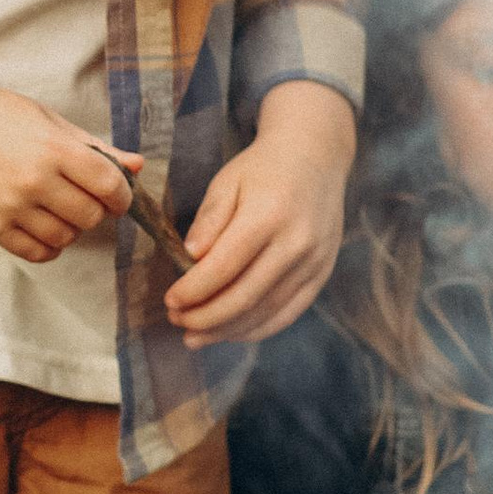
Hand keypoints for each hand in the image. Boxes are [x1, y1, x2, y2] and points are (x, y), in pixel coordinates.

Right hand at [0, 45, 133, 262]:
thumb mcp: (46, 120)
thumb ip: (93, 146)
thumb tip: (137, 166)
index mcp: (53, 148)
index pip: (109, 185)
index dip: (121, 195)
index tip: (115, 194)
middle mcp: (34, 180)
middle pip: (91, 216)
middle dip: (95, 210)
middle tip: (82, 197)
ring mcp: (11, 206)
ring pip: (66, 237)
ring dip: (71, 227)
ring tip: (57, 209)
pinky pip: (36, 252)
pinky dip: (49, 245)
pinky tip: (42, 226)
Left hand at [165, 85, 354, 343]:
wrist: (315, 157)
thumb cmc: (262, 168)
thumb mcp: (227, 181)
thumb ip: (209, 220)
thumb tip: (189, 257)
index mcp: (268, 215)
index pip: (224, 266)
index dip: (194, 290)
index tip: (170, 301)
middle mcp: (296, 243)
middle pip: (246, 296)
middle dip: (206, 317)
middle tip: (176, 322)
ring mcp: (315, 262)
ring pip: (267, 311)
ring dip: (227, 330)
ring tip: (195, 336)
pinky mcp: (323, 274)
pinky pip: (289, 312)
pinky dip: (257, 328)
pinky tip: (229, 332)